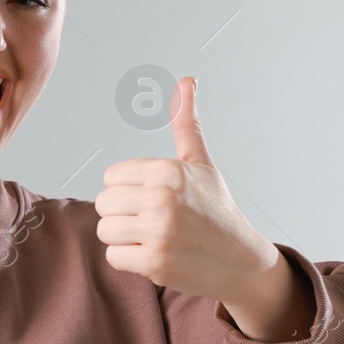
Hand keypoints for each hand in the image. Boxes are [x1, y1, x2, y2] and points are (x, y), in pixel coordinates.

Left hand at [95, 76, 314, 341]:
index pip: (111, 177)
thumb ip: (186, 124)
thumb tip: (187, 79)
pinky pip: (114, 257)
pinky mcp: (155, 263)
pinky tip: (154, 255)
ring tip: (151, 237)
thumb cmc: (216, 209)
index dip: (127, 189)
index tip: (152, 198)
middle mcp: (162, 199)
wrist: (240, 259)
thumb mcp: (201, 163)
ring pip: (105, 230)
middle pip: (103, 204)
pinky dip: (129, 259)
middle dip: (121, 214)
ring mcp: (159, 232)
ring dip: (123, 237)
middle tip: (150, 220)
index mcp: (168, 171)